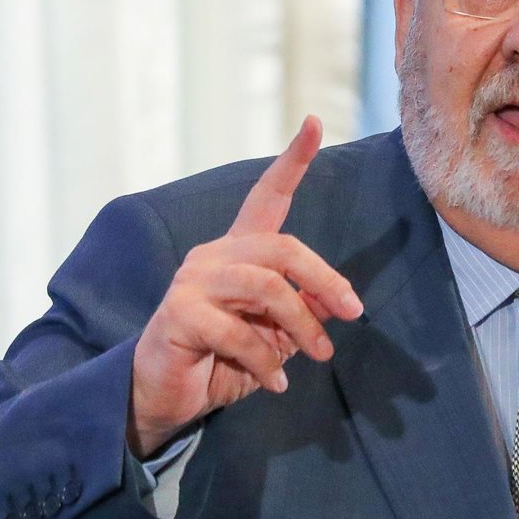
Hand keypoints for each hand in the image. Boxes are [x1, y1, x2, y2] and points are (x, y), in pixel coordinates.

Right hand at [127, 115, 363, 457]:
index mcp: (238, 251)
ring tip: (319, 355)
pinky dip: (266, 361)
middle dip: (323, 279)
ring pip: (264, 286)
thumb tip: (333, 303)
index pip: (267, 195)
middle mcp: (214, 255)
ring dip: (300, 324)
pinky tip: (276, 383)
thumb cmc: (221, 359)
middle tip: (351, 314)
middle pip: (281, 247)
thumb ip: (298, 311)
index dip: (292, 160)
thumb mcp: (272, 334)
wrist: (167, 396)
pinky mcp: (179, 312)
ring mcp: (192, 280)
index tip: (314, 122)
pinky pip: (237, 331)